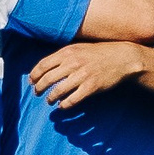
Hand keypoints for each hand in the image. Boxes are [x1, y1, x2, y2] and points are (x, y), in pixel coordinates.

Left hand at [27, 43, 146, 110]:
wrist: (122, 58)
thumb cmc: (99, 53)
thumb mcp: (79, 48)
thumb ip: (63, 56)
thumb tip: (46, 67)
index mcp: (68, 52)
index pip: (43, 65)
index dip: (34, 75)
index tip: (31, 81)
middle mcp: (73, 63)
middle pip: (47, 79)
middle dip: (39, 88)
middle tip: (37, 93)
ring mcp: (82, 75)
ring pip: (58, 90)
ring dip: (50, 98)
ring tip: (49, 101)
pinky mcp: (91, 87)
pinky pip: (72, 99)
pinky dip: (64, 105)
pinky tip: (62, 106)